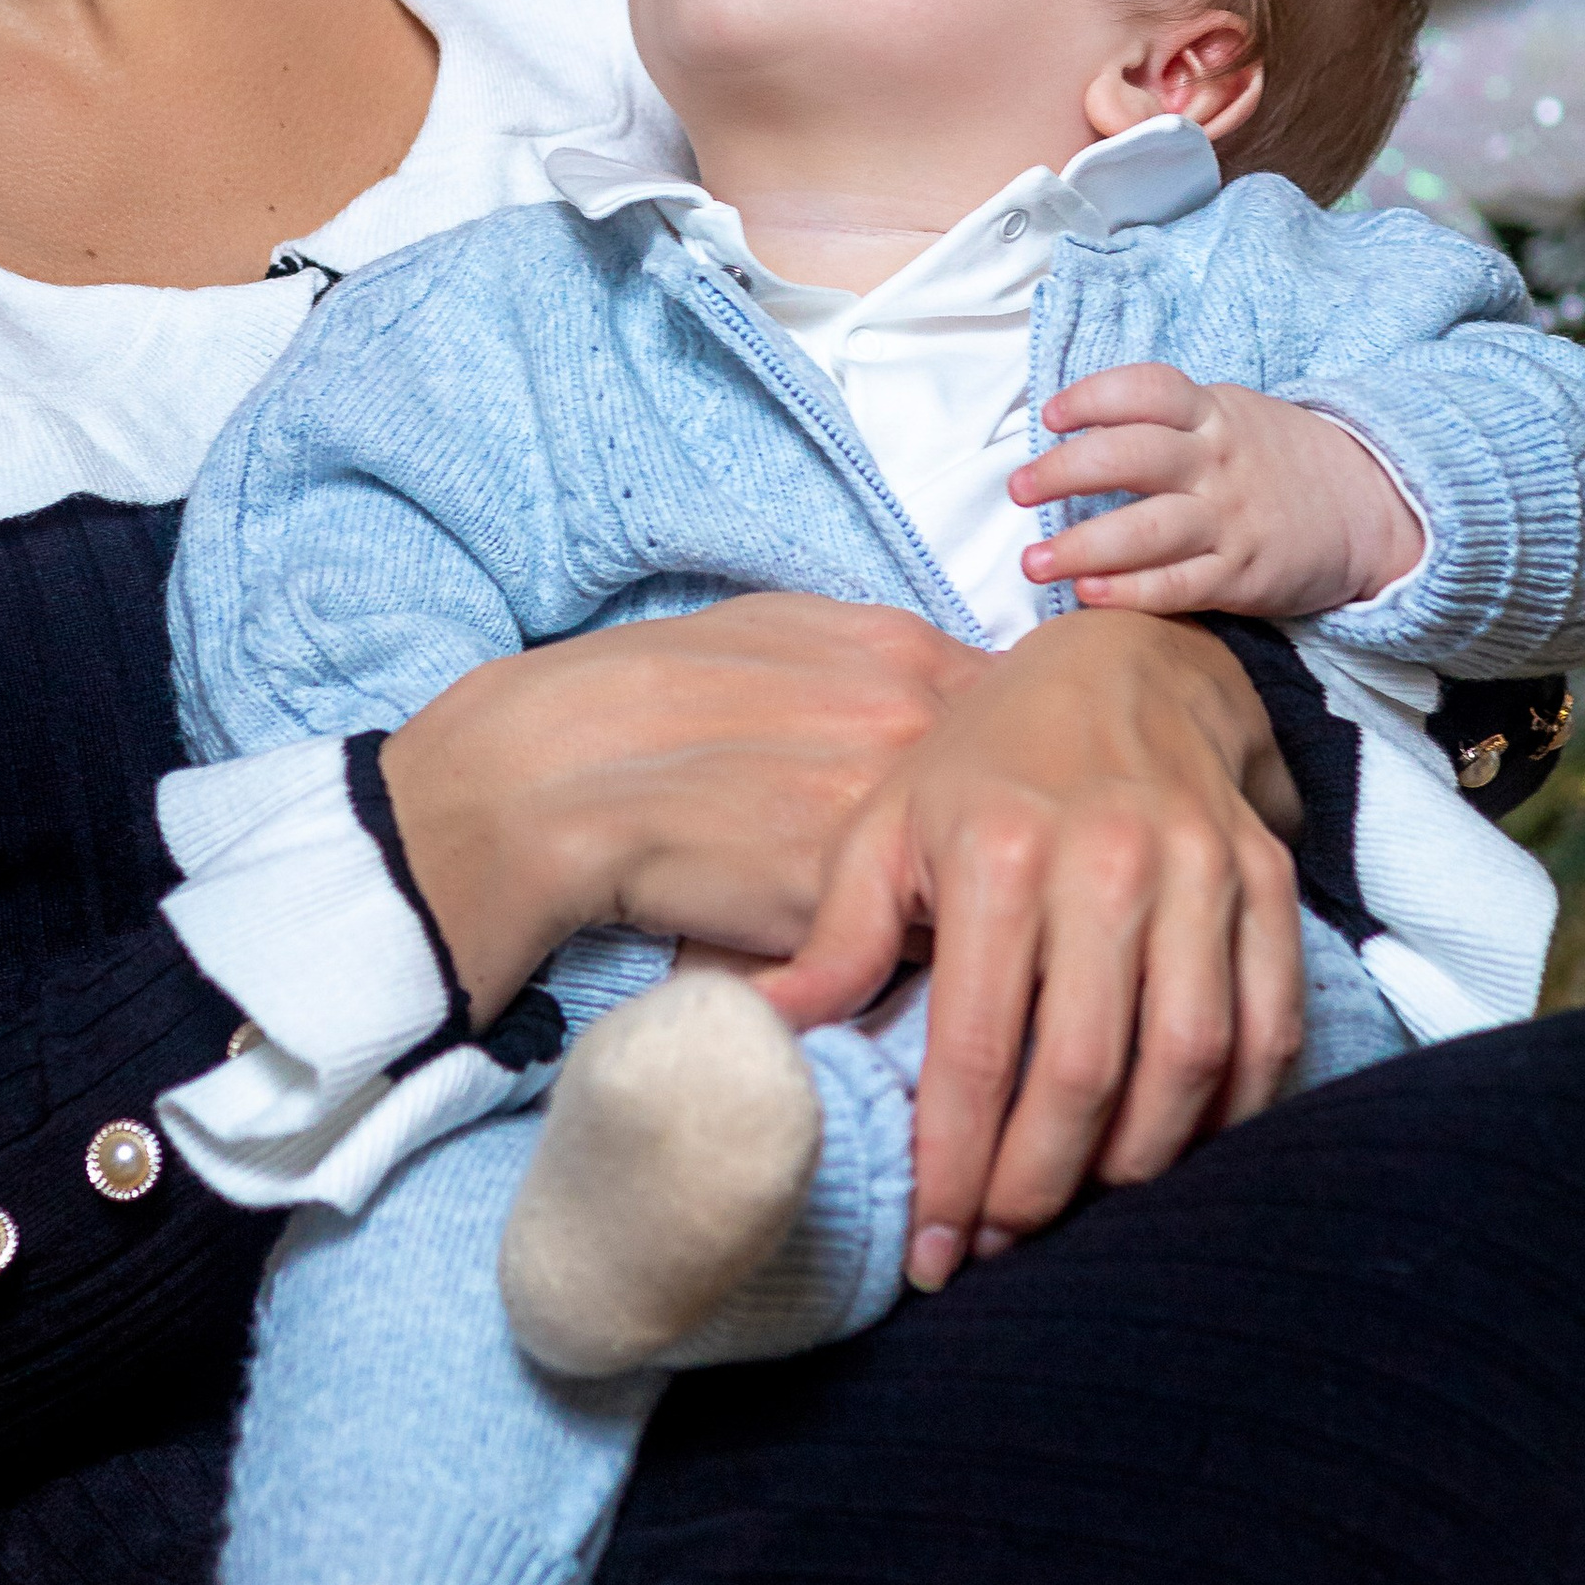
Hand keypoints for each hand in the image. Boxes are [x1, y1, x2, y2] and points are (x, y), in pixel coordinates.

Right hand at [381, 594, 988, 1025]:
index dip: (1024, 761)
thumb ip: (878, 658)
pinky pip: (924, 946)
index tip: (1016, 792)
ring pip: (990, 878)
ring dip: (979, 903)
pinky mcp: (844, 910)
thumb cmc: (648, 693)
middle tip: (993, 867)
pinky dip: (915, 955)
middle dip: (1017, 837)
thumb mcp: (776, 629)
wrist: (554, 773)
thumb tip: (953, 689)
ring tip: (946, 918)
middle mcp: (913, 728)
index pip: (1030, 711)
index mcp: (902, 653)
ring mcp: (886, 819)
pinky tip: (881, 954)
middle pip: (1029, 799)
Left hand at [755, 608, 1304, 1282]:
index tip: (936, 1251)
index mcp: (999, 852)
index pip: (978, 1051)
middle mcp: (1108, 861)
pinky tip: (1175, 1148)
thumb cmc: (984, 762)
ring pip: (1189, 1062)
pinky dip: (1232, 1109)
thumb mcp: (885, 829)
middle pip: (1085, 1073)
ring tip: (1080, 1207)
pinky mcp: (1268, 881)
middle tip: (1002, 1246)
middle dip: (1039, 1187)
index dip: (956, 1169)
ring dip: (1138, 1163)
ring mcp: (1200, 871)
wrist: (1127, 665)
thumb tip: (755, 1037)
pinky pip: (1269, 1026)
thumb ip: (833, 944)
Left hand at [1010, 371, 1422, 620]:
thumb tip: (1074, 434)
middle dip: (1065, 471)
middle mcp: (1216, 463)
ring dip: (1082, 546)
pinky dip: (1130, 592)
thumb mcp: (1230, 417)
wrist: (1370, 508)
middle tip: (1019, 489)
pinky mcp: (1241, 576)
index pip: (1145, 390)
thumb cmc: (1276, 460)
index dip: (1092, 397)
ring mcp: (1229, 520)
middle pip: (1132, 456)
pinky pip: (1178, 586)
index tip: (1050, 416)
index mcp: (1212, 414)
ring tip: (1034, 562)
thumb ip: (1166, 422)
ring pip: (1147, 530)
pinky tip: (1088, 595)